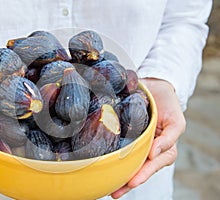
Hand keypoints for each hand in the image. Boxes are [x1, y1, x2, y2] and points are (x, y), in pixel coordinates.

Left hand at [111, 78, 185, 197]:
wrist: (154, 86)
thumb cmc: (167, 104)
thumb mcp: (176, 120)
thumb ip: (169, 138)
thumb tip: (153, 154)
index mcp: (161, 148)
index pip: (154, 164)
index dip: (144, 173)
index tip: (133, 181)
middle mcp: (148, 148)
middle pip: (139, 168)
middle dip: (128, 181)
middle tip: (115, 193)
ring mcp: (136, 142)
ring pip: (129, 162)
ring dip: (119, 175)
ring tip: (108, 188)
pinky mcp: (124, 134)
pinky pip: (119, 148)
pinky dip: (112, 157)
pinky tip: (102, 165)